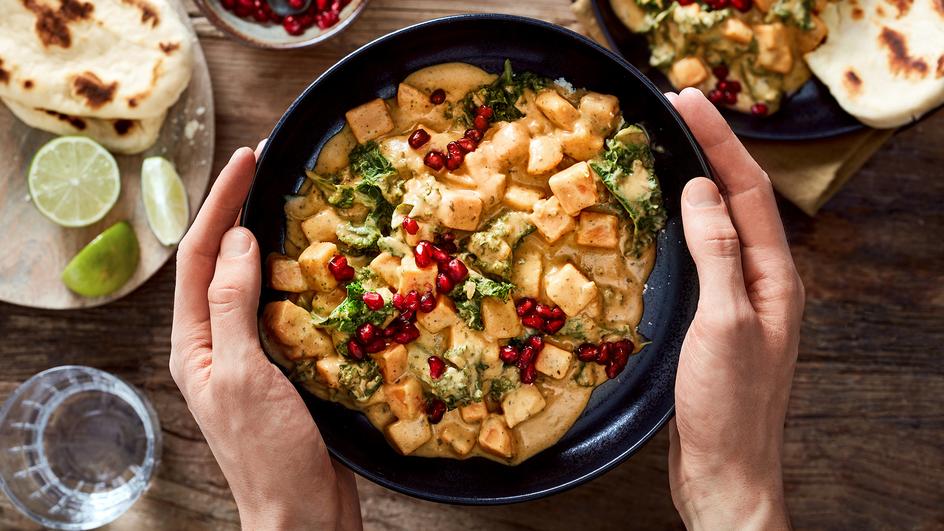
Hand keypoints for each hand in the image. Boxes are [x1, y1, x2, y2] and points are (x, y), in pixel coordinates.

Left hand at [170, 145, 361, 530]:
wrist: (304, 512)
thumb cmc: (269, 454)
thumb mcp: (243, 375)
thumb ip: (233, 307)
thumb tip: (238, 241)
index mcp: (195, 343)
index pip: (200, 257)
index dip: (221, 203)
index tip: (249, 159)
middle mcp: (218, 342)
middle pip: (224, 262)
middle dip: (242, 211)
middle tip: (273, 166)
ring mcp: (254, 354)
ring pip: (259, 282)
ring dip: (276, 241)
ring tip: (298, 202)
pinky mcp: (289, 365)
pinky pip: (291, 309)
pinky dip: (306, 280)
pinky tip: (328, 264)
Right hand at [666, 89, 804, 529]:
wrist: (724, 473)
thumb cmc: (728, 406)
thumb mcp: (723, 322)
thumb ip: (717, 253)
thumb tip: (701, 190)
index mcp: (775, 277)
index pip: (747, 191)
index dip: (719, 141)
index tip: (686, 101)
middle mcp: (765, 283)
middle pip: (740, 201)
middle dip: (712, 151)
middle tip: (676, 113)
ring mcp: (742, 302)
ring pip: (722, 227)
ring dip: (700, 184)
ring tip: (672, 151)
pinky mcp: (718, 321)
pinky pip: (706, 257)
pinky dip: (687, 226)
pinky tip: (668, 221)